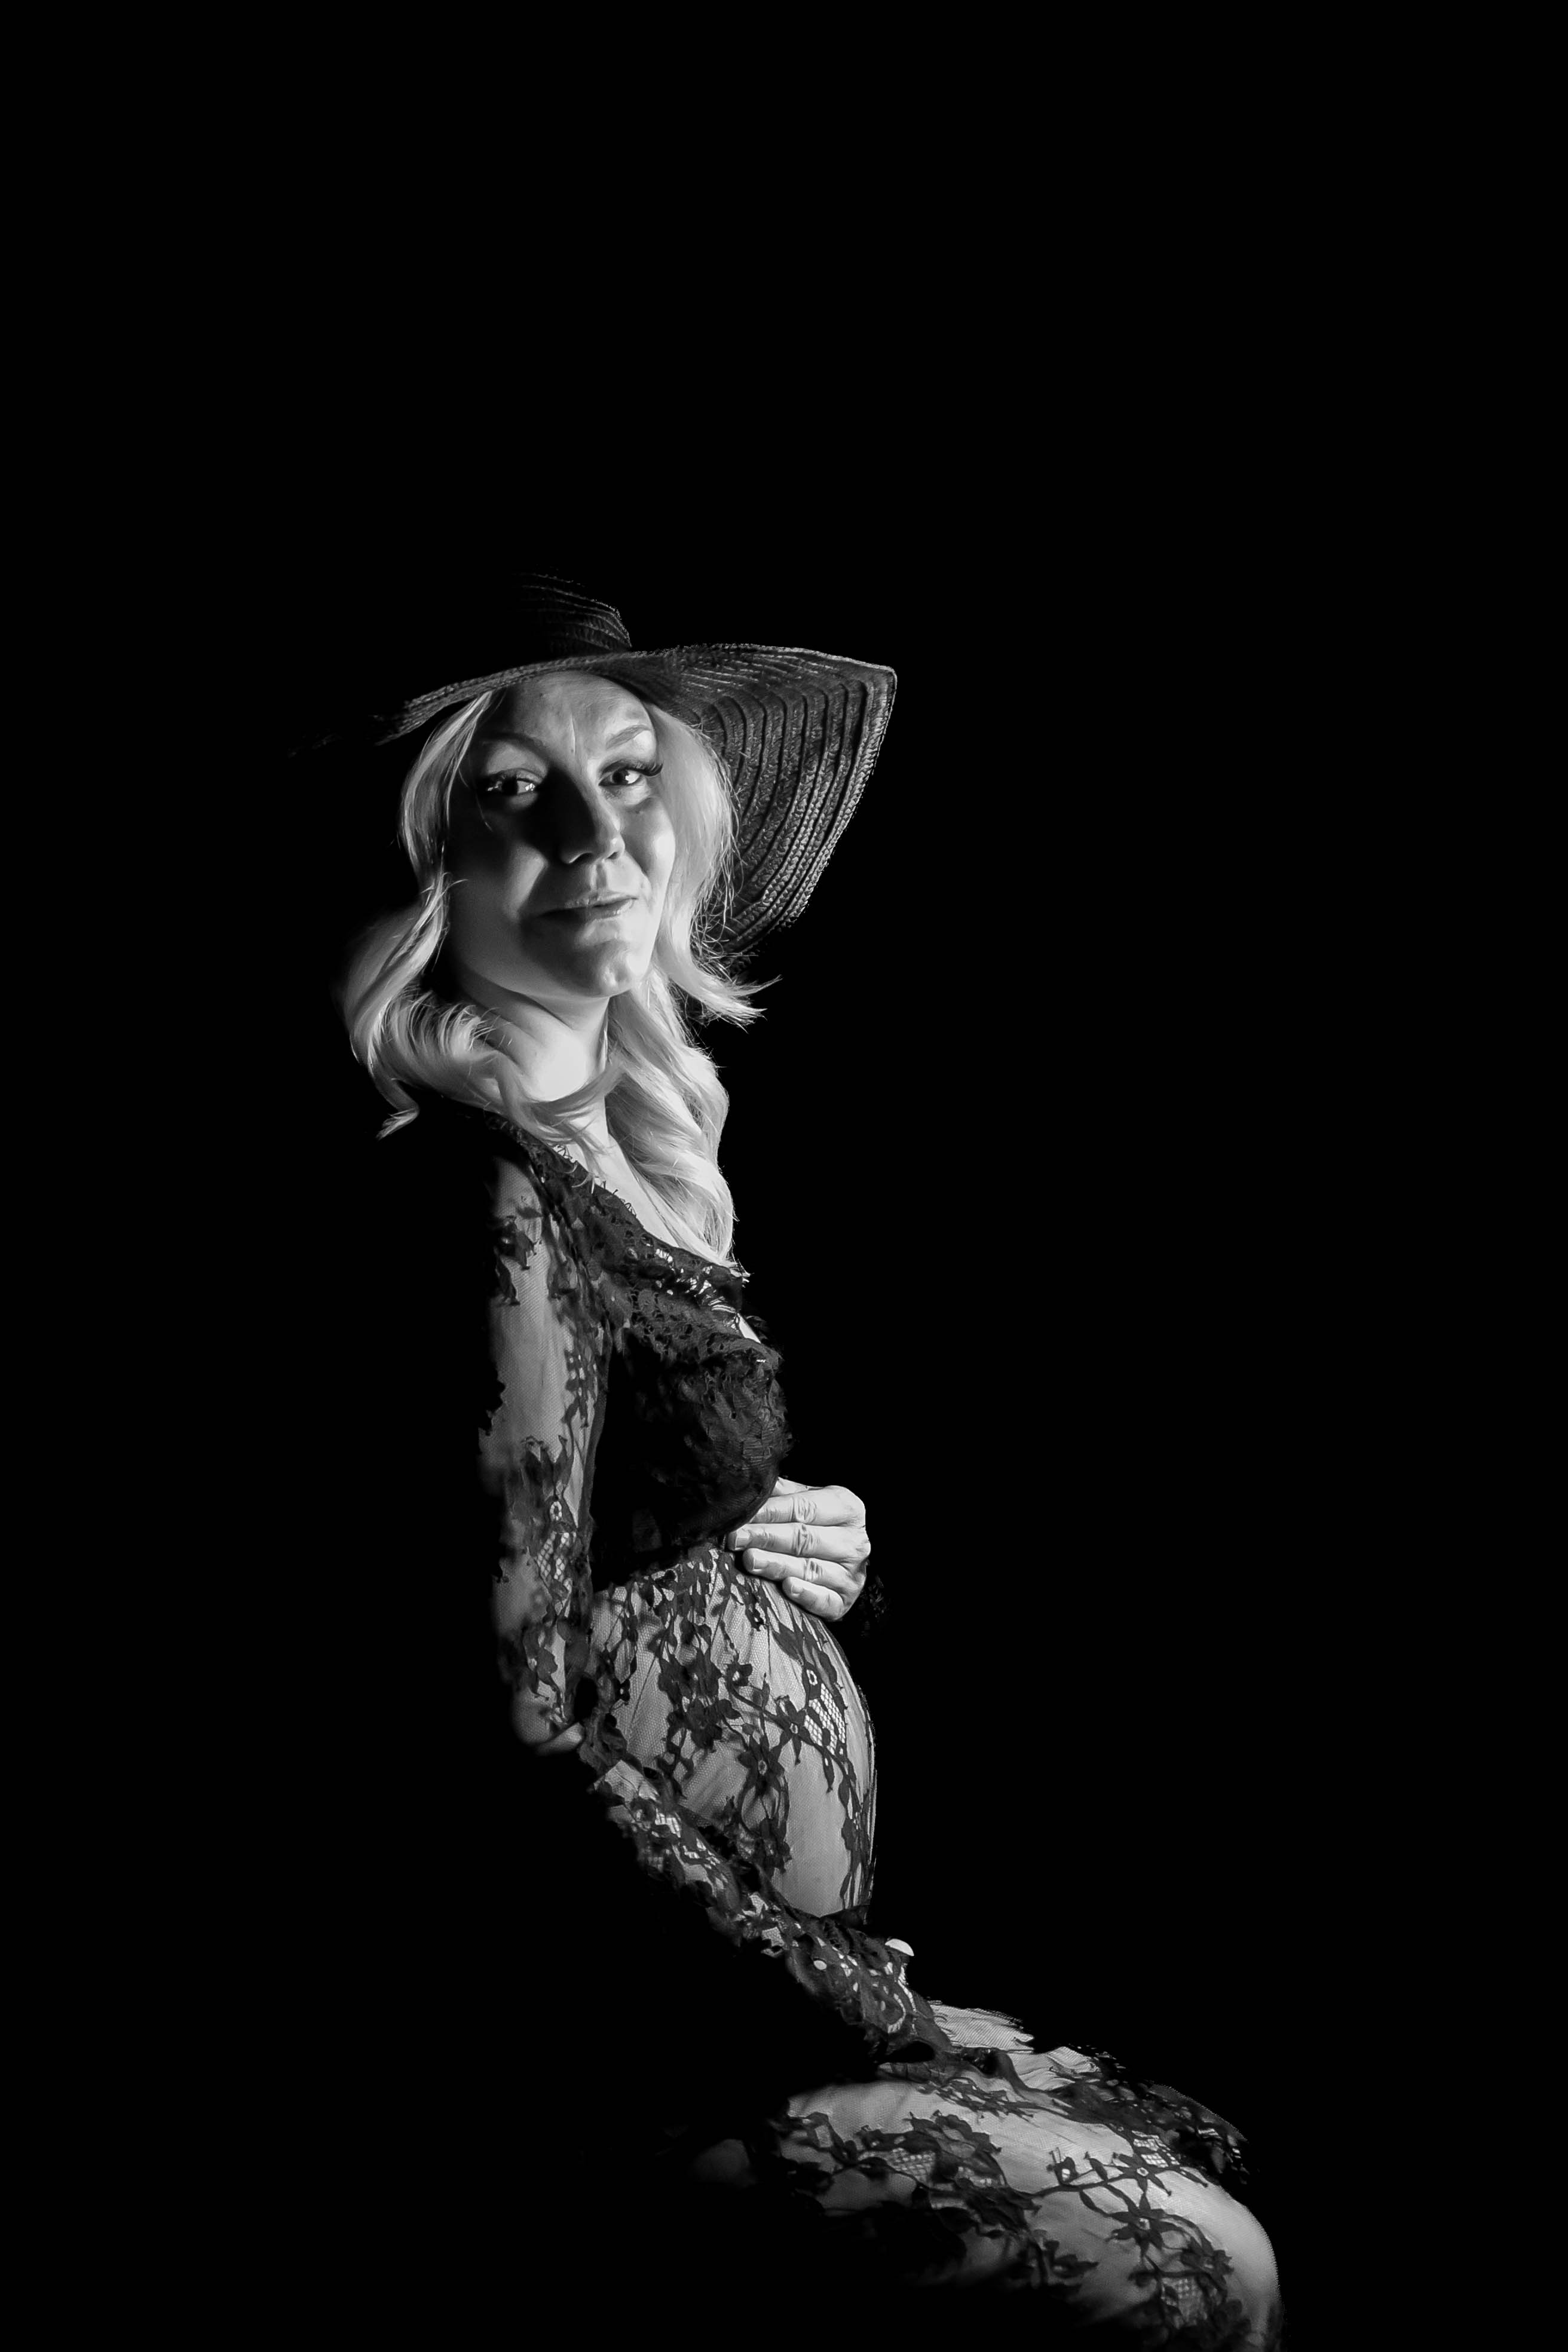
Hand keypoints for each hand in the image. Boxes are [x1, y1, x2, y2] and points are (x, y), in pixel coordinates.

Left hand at [724, 1477, 871, 1623]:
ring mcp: (851, 1574)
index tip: (741, 1515)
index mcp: (847, 1509)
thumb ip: (784, 1494)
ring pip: (810, 1568)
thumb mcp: (809, 1502)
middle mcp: (854, 1542)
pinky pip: (825, 1599)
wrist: (845, 1561)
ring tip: (750, 1560)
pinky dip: (806, 1594)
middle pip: (804, 1538)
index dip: (770, 1511)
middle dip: (766, 1537)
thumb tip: (752, 1482)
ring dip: (777, 1564)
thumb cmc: (820, 1526)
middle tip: (735, 1538)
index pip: (804, 1508)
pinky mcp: (844, 1601)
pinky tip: (787, 1587)